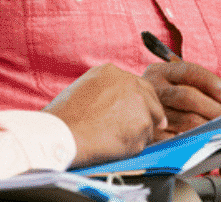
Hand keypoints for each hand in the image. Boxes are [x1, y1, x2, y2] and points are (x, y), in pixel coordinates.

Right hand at [43, 63, 166, 166]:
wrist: (63, 134)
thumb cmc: (65, 119)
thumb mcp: (83, 89)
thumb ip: (104, 92)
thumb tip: (115, 104)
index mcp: (112, 72)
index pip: (137, 85)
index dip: (141, 100)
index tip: (142, 111)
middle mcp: (129, 83)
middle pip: (151, 100)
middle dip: (153, 114)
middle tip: (157, 126)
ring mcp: (138, 102)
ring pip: (148, 122)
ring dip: (138, 133)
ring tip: (114, 142)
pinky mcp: (143, 123)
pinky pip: (144, 140)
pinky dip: (133, 147)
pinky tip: (114, 148)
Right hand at [142, 60, 220, 137]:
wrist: (126, 108)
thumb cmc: (163, 96)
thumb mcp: (172, 82)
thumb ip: (196, 85)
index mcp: (160, 72)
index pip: (190, 71)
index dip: (213, 83)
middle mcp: (152, 89)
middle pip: (187, 96)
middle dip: (212, 108)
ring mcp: (149, 112)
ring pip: (184, 121)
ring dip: (207, 126)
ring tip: (218, 129)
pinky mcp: (149, 134)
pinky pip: (177, 139)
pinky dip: (193, 140)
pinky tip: (202, 140)